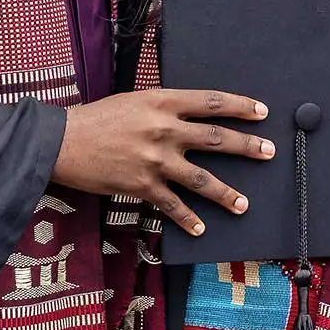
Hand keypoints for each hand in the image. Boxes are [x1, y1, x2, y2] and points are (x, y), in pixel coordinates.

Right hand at [52, 89, 274, 235]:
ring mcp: (154, 159)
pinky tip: (202, 229)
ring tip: (244, 203)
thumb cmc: (97, 118)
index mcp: (162, 101)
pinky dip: (188, 219)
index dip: (239, 106)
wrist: (61, 142)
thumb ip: (163, 107)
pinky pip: (172, 206)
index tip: (261, 112)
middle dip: (246, 145)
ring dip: (226, 192)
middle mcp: (163, 129)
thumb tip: (190, 115)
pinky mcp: (141, 186)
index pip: (210, 102)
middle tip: (268, 152)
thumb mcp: (134, 100)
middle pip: (215, 138)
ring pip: (201, 178)